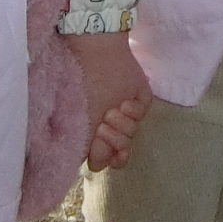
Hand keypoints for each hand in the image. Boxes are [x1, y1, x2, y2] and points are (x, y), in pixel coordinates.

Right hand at [64, 30, 151, 169]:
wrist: (96, 55)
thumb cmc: (81, 87)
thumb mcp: (80, 121)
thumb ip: (89, 147)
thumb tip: (98, 165)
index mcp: (94, 132)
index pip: (108, 160)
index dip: (108, 158)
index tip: (101, 151)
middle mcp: (111, 125)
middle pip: (121, 152)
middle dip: (114, 140)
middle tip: (103, 123)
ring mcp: (126, 113)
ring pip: (132, 136)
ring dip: (122, 124)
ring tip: (112, 110)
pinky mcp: (140, 100)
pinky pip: (142, 115)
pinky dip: (134, 111)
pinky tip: (124, 102)